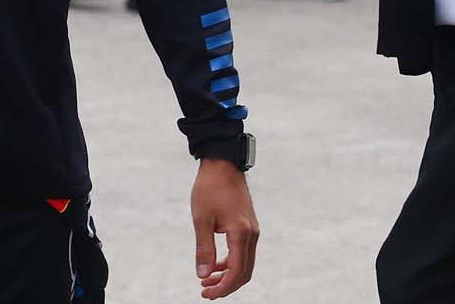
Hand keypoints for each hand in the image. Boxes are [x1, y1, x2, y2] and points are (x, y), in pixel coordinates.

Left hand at [192, 159, 257, 297]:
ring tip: (207, 280)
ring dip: (228, 275)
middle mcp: (252, 234)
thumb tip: (203, 275)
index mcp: (241, 234)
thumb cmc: (210, 188)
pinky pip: (243, 252)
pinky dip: (231, 262)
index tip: (206, 294)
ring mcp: (252, 230)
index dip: (222, 287)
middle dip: (226, 286)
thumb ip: (204, 249)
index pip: (236, 272)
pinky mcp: (248, 225)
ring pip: (245, 263)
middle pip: (244, 272)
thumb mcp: (202, 220)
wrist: (222, 164)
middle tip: (206, 292)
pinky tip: (215, 265)